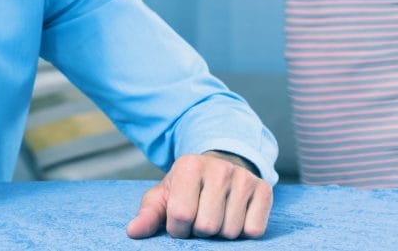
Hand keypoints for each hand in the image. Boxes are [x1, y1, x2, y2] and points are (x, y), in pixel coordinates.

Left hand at [126, 152, 271, 239]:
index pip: (180, 216)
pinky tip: (235, 216)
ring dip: (221, 232)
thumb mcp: (165, 195)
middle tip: (200, 217)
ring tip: (217, 215)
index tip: (180, 219)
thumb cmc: (188, 187)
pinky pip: (254, 230)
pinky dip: (244, 231)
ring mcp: (244, 178)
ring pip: (231, 231)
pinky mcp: (264, 190)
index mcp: (190, 166)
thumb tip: (133, 232)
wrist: (221, 166)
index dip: (177, 228)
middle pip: (208, 226)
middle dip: (200, 230)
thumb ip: (148, 213)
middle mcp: (219, 168)